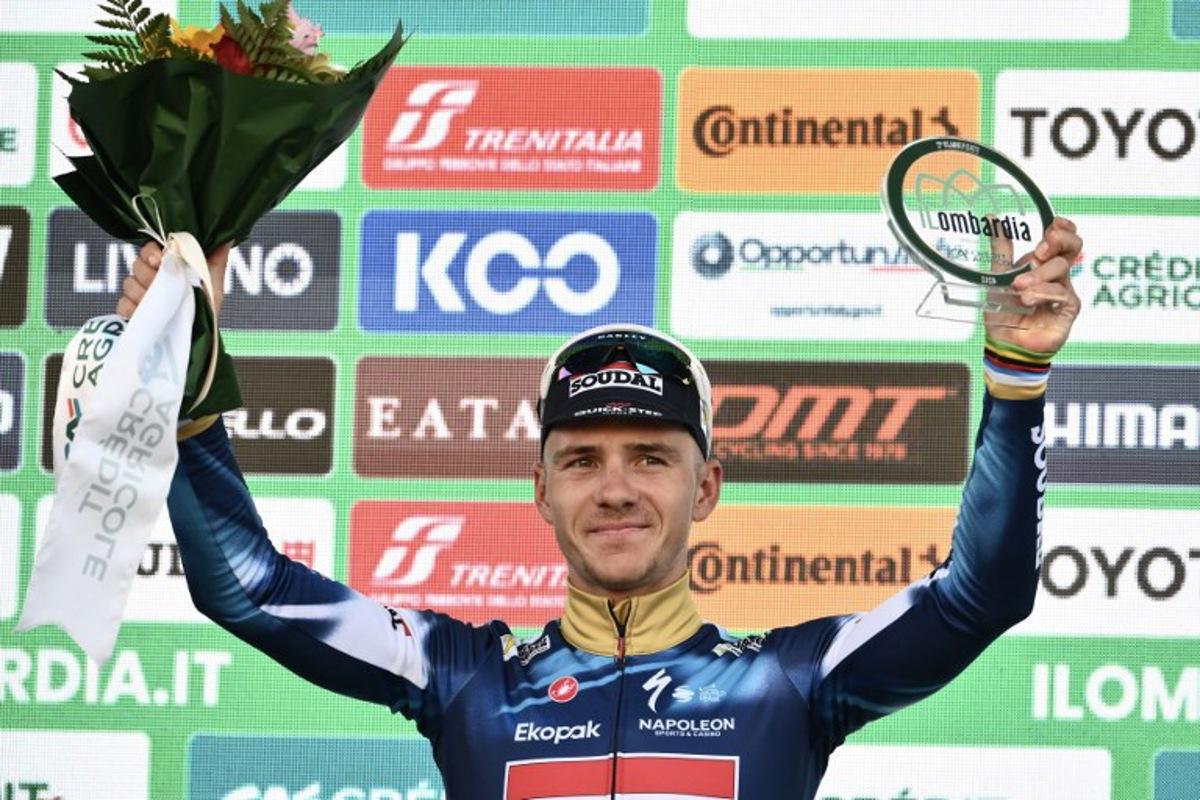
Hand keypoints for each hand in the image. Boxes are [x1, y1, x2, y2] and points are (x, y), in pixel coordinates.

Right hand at [116, 240, 232, 318]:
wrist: (198, 338)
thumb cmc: (206, 309)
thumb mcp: (213, 283)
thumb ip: (216, 259)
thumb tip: (226, 236)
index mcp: (167, 267)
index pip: (149, 249)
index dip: (151, 252)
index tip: (159, 260)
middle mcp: (150, 278)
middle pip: (136, 264)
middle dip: (149, 274)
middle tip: (159, 283)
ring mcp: (139, 296)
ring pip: (129, 283)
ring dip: (144, 293)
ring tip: (160, 303)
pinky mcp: (131, 313)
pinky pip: (122, 305)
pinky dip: (132, 309)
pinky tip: (144, 313)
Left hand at [984, 216, 1082, 354]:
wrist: (1004, 341)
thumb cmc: (1004, 310)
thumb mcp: (997, 275)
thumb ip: (1000, 249)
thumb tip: (992, 219)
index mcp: (1042, 262)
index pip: (1065, 236)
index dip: (1063, 227)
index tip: (1052, 225)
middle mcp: (1057, 274)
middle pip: (1073, 245)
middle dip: (1057, 241)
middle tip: (1038, 251)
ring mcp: (1065, 290)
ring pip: (1062, 268)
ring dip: (1038, 275)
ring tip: (1018, 287)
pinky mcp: (1069, 309)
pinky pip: (1062, 293)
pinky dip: (1043, 293)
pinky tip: (1028, 299)